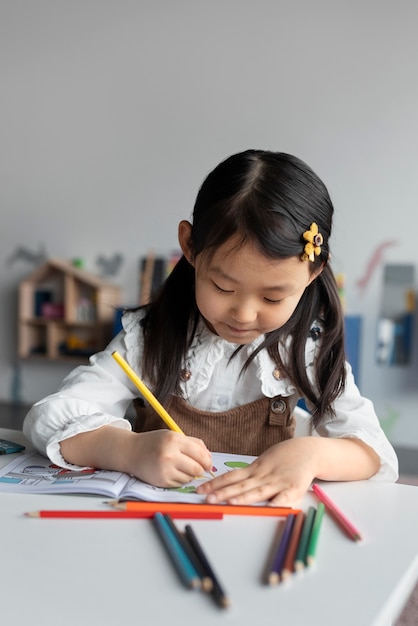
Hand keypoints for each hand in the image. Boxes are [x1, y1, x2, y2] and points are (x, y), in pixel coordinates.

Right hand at [129, 430, 212, 487]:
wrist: (132, 452)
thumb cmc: (155, 443)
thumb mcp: (173, 435)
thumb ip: (193, 444)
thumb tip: (209, 457)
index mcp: (174, 440)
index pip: (200, 454)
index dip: (207, 461)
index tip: (208, 464)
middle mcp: (169, 455)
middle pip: (197, 469)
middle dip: (200, 470)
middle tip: (198, 468)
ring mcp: (165, 469)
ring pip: (189, 478)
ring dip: (189, 475)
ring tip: (180, 467)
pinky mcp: (161, 481)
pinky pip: (179, 484)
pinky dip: (179, 480)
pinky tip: (172, 472)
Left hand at [196, 438, 318, 505]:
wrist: (307, 451)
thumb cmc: (283, 458)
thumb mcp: (263, 462)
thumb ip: (249, 473)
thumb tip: (229, 482)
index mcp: (255, 470)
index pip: (231, 477)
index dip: (216, 484)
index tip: (201, 490)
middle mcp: (263, 476)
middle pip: (240, 485)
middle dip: (223, 493)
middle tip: (207, 499)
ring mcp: (278, 482)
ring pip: (258, 491)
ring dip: (244, 498)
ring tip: (230, 503)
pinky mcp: (293, 488)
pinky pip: (284, 497)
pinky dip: (277, 502)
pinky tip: (270, 507)